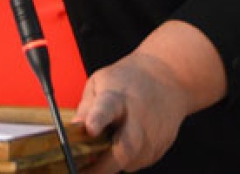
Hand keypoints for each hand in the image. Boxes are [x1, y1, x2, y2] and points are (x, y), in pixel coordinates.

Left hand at [74, 53, 188, 172]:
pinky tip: (126, 141)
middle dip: (103, 165)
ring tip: (109, 145)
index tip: (91, 129)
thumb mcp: (101, 82)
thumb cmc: (130, 79)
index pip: (107, 109)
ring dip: (113, 162)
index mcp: (117, 97)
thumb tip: (70, 132)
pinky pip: (138, 163)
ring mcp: (153, 135)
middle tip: (84, 170)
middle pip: (124, 149)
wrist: (168, 76)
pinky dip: (127, 159)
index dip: (97, 119)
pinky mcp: (161, 147)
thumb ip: (86, 107)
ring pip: (129, 163)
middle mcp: (138, 118)